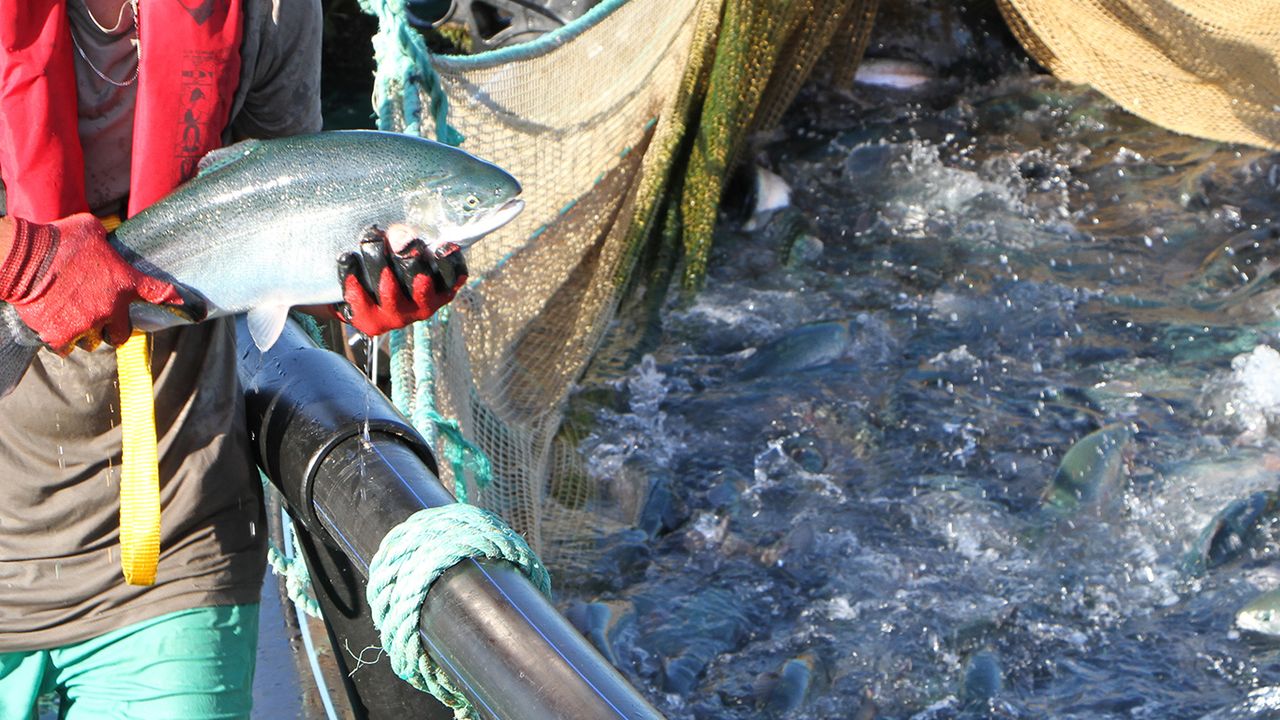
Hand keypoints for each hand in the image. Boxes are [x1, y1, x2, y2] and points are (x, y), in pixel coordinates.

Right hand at [0, 213, 183, 349]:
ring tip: (70, 316)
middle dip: (113, 329)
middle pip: (122, 334)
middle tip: (100, 319)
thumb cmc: (57, 239)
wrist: (22, 258)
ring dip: (86, 333)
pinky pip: (67, 347)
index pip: (158, 293)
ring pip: (93, 341)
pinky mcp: (61, 335)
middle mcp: (110, 307)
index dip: (175, 302)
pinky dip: (61, 339)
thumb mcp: (91, 229)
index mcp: (124, 281)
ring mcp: (87, 324)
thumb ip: (106, 241)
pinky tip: (53, 323)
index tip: (192, 310)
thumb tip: (106, 240)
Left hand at [337, 225, 467, 335]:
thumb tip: (399, 236)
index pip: (454, 275)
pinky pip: (360, 298)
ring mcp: (399, 317)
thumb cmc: (391, 266)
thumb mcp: (403, 249)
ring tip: (369, 239)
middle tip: (396, 236)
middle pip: (420, 279)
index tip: (439, 245)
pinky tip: (348, 258)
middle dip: (407, 255)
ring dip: (377, 259)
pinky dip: (352, 275)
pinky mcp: (373, 324)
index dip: (449, 260)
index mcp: (441, 287)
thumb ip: (405, 239)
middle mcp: (425, 306)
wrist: (361, 298)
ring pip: (389, 288)